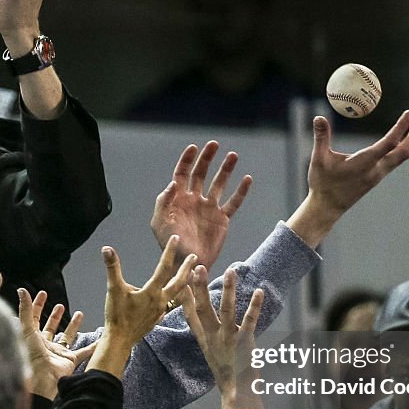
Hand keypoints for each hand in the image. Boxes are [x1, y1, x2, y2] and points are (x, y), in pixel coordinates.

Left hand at [18, 289, 93, 398]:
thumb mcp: (27, 329)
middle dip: (55, 315)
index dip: (37, 305)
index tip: (43, 293)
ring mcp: (58, 353)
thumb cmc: (31, 356)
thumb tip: (22, 290)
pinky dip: (92, 346)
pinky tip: (99, 338)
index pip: (34, 318)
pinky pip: (83, 352)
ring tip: (80, 313)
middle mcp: (45, 345)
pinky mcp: (70, 360)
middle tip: (60, 305)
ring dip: (73, 325)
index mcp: (32, 337)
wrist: (42, 378)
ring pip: (67, 336)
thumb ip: (25, 310)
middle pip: (50, 327)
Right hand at [89, 236, 196, 375]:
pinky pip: (170, 305)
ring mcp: (160, 311)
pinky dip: (175, 298)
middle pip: (178, 282)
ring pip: (177, 294)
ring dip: (183, 283)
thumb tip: (107, 249)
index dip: (170, 252)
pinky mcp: (156, 319)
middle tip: (195, 257)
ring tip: (190, 275)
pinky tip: (173, 297)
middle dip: (186, 268)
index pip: (164, 268)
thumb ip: (112, 268)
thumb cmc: (116, 316)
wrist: (120, 341)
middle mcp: (160, 301)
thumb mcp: (113, 290)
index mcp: (152, 292)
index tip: (177, 239)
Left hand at [151, 141, 251, 271]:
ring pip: (219, 184)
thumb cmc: (170, 244)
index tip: (194, 148)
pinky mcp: (222, 219)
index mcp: (178, 199)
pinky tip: (247, 179)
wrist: (188, 264)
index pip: (182, 174)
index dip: (187, 160)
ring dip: (225, 170)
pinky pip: (233, 203)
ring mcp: (209, 209)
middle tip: (214, 144)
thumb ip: (164, 202)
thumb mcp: (160, 223)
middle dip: (207, 158)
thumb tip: (174, 183)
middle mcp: (194, 200)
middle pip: (201, 173)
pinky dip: (241, 191)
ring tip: (233, 155)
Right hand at [184, 265, 266, 408]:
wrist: (236, 394)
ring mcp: (228, 338)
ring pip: (226, 309)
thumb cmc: (226, 370)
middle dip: (199, 287)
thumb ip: (207, 333)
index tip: (181, 279)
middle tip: (196, 267)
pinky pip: (250, 320)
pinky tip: (259, 291)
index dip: (184, 296)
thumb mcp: (210, 350)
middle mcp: (213, 336)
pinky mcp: (245, 342)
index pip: (190, 313)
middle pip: (203, 307)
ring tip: (231, 270)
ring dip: (228, 289)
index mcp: (204, 338)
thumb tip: (203, 319)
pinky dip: (255, 305)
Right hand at [290, 110, 408, 246]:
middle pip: (404, 152)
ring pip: (401, 157)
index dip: (401, 127)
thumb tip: (318, 117)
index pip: (389, 143)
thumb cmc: (323, 183)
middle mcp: (376, 170)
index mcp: (364, 163)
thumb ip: (321, 137)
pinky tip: (401, 142)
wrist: (327, 208)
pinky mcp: (376, 178)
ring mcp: (378, 175)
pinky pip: (395, 161)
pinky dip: (402, 148)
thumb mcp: (319, 159)